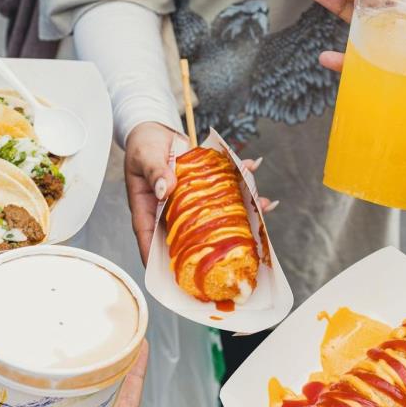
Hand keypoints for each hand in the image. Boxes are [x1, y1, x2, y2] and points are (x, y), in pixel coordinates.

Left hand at [0, 343, 148, 406]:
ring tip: (113, 329)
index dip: (37, 360)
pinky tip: (136, 348)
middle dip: (78, 358)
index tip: (40, 331)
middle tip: (80, 326)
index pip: (32, 387)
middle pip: (73, 387)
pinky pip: (129, 401)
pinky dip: (136, 374)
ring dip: (111, 360)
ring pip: (105, 389)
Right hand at [125, 121, 275, 264]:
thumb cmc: (143, 145)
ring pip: (211, 216)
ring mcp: (188, 203)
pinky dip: (241, 187)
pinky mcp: (202, 190)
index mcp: (148, 210)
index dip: (161, 261)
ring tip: (261, 208)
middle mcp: (169, 212)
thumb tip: (166, 189)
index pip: (151, 240)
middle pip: (187, 236)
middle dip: (210, 245)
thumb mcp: (145, 156)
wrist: (156, 128)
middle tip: (232, 255)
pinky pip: (221, 193)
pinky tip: (256, 181)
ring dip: (238, 213)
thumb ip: (155, 172)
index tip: (175, 278)